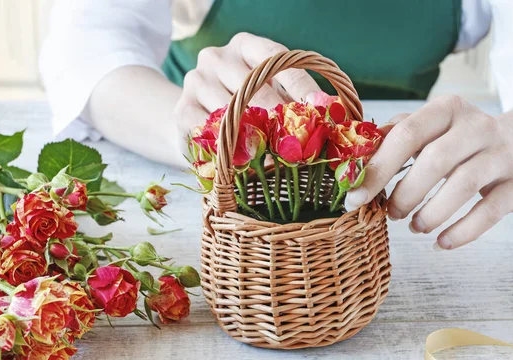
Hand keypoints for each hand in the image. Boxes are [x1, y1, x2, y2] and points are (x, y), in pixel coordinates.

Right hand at [173, 32, 319, 152]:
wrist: (192, 118)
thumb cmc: (241, 106)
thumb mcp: (266, 92)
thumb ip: (291, 98)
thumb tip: (330, 114)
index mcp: (244, 44)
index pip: (278, 58)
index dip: (303, 85)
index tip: (323, 111)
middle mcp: (216, 57)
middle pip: (255, 86)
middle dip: (282, 116)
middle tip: (305, 142)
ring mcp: (196, 81)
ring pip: (234, 111)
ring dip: (259, 138)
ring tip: (282, 159)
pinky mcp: (182, 110)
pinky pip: (212, 132)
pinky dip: (232, 149)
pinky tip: (248, 162)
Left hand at [345, 95, 512, 249]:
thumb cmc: (461, 139)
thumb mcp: (432, 128)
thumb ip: (394, 139)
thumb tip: (354, 163)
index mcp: (446, 109)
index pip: (406, 134)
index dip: (378, 168)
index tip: (356, 198)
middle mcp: (477, 126)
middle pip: (434, 161)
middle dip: (404, 194)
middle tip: (390, 214)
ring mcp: (502, 155)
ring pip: (462, 186)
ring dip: (430, 214)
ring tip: (415, 227)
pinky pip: (489, 213)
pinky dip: (461, 233)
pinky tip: (441, 242)